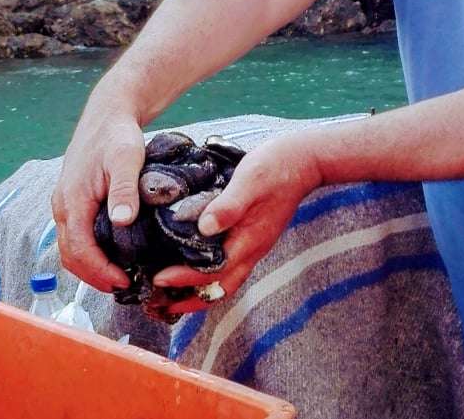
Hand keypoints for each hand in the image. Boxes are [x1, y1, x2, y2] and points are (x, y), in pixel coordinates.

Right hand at [51, 102, 145, 291]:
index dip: (100, 271)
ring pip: (70, 247)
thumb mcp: (126, 158)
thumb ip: (124, 189)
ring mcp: (64, 203)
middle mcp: (62, 205)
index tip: (124, 282)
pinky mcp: (72, 200)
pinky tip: (111, 254)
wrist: (107, 114)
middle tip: (124, 286)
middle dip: (94, 276)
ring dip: (90, 266)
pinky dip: (88, 251)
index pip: (79, 249)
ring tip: (119, 275)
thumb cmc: (118, 135)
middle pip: (70, 255)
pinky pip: (74, 235)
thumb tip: (122, 221)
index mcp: (73, 199)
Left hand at [152, 133, 322, 315]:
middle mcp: (252, 249)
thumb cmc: (276, 167)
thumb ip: (229, 205)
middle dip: (191, 300)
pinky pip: (230, 264)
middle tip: (161, 303)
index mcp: (249, 240)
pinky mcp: (254, 235)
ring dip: (200, 290)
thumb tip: (203, 227)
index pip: (213, 272)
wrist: (305, 161)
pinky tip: (195, 262)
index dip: (184, 278)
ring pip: (226, 280)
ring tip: (173, 292)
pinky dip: (210, 273)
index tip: (158, 279)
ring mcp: (254, 244)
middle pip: (220, 288)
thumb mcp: (250, 180)